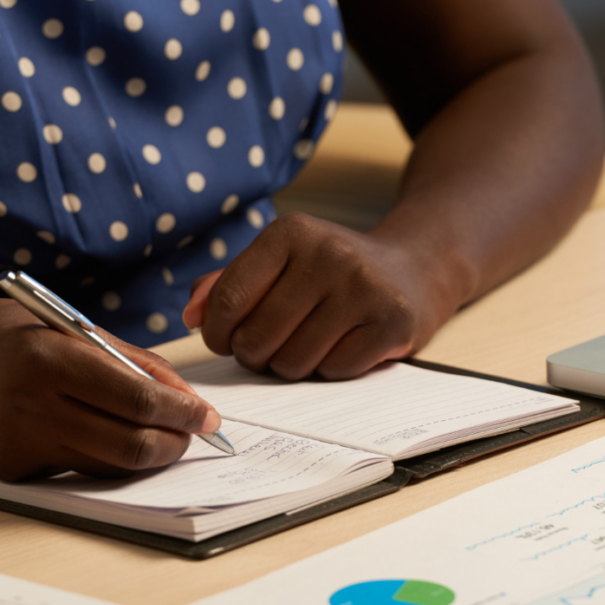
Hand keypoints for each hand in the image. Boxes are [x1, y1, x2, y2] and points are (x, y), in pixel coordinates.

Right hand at [0, 299, 219, 479]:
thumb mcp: (52, 325)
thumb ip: (117, 354)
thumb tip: (177, 389)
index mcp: (49, 358)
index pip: (137, 396)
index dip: (183, 411)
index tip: (208, 416)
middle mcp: (35, 406)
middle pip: (130, 443)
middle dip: (175, 442)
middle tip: (195, 433)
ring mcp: (22, 445)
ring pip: (109, 465)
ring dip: (148, 455)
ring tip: (164, 438)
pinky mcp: (11, 472)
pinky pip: (76, 469)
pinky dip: (104, 457)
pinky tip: (110, 437)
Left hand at [182, 213, 458, 379]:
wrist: (413, 270)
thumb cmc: (328, 273)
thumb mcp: (278, 263)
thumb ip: (225, 285)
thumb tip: (192, 315)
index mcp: (290, 232)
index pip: (229, 300)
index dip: (218, 334)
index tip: (226, 341)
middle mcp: (329, 254)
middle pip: (258, 339)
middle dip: (255, 355)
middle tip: (271, 346)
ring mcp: (364, 288)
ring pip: (293, 362)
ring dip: (292, 365)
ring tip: (307, 344)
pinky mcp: (392, 322)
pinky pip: (334, 371)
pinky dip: (330, 369)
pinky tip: (341, 346)